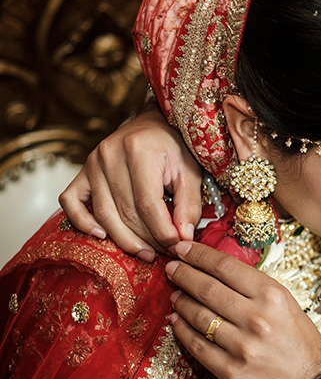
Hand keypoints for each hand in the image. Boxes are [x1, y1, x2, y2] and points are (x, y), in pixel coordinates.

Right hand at [59, 108, 203, 259]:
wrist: (153, 125)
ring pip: (103, 214)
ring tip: (145, 252)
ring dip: (124, 239)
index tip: (177, 246)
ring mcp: (92, 163)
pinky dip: (82, 222)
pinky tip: (102, 235)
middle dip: (146, 239)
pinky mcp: (81, 172)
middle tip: (164, 253)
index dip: (162, 231)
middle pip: (125, 212)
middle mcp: (110, 155)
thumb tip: (183, 239)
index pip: (148, 204)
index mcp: (139, 150)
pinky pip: (71, 202)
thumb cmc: (174, 148)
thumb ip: (189, 205)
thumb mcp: (190, 172)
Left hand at [165, 241, 320, 378]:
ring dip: (180, 302)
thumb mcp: (286, 304)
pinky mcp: (231, 371)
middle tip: (171, 268)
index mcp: (272, 296)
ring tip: (175, 295)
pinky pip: (196, 346)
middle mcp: (257, 318)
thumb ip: (254, 288)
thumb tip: (216, 271)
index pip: (226, 267)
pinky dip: (182, 330)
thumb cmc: (299, 340)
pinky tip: (177, 321)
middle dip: (183, 274)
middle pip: (207, 288)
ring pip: (198, 316)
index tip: (182, 249)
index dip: (198, 255)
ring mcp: (242, 346)